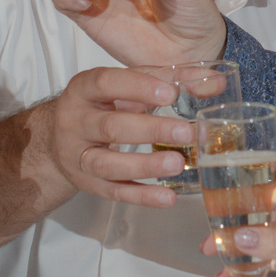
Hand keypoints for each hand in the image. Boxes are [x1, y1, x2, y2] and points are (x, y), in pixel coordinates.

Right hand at [42, 66, 197, 205]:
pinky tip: (166, 196)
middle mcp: (75, 121)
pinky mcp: (85, 182)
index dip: (138, 87)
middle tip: (186, 133)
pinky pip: (113, 191)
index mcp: (83, 89)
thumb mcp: (126, 86)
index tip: (170, 94)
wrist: (59, 136)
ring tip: (177, 163)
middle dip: (150, 130)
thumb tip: (216, 82)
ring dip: (144, 166)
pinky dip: (141, 196)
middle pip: (110, 127)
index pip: (107, 83)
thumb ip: (167, 79)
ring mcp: (76, 155)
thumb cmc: (101, 106)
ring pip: (107, 164)